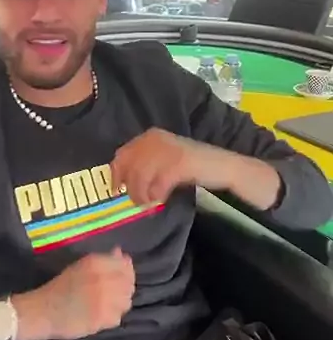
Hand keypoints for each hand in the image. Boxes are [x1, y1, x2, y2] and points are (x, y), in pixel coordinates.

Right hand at [16, 248, 135, 339]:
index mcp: (96, 263)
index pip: (124, 265)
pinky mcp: (103, 319)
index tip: (121, 274)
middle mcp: (104, 279)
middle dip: (125, 287)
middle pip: (128, 284)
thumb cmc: (59, 287)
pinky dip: (112, 316)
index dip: (126, 270)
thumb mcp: (80, 266)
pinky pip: (117, 317)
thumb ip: (104, 260)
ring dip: (120, 302)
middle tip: (113, 292)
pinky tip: (102, 315)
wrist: (42, 311)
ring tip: (107, 304)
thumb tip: (120, 253)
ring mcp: (105, 300)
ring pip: (126, 301)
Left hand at [111, 128, 236, 205]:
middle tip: (138, 202)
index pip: (122, 154)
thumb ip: (145, 165)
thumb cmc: (192, 166)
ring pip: (141, 176)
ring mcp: (168, 150)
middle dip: (131, 187)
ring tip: (150, 203)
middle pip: (130, 166)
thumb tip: (122, 182)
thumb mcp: (164, 160)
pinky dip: (157, 195)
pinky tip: (162, 199)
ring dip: (142, 194)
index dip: (116, 173)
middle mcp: (156, 139)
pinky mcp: (180, 163)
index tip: (117, 190)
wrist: (223, 165)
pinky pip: (158, 183)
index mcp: (150, 136)